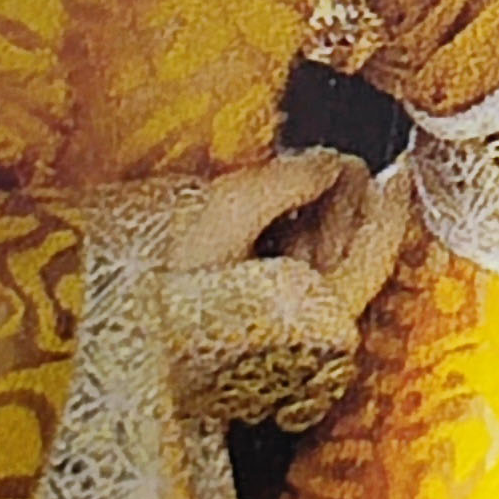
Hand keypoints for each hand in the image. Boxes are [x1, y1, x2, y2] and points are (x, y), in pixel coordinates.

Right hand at [159, 149, 410, 430]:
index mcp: (317, 320)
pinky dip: (287, 239)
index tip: (401, 166)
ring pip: (316, 269)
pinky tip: (273, 208)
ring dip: (317, 219)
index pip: (375, 255)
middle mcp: (305, 340)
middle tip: (343, 159)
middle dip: (347, 204)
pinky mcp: (245, 331)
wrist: (97, 338)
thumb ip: (291, 181)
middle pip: (347, 260)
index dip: (390, 205)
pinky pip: (285, 279)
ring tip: (306, 174)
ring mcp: (275, 339)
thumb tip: (331, 163)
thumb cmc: (161, 284)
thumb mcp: (230, 213)